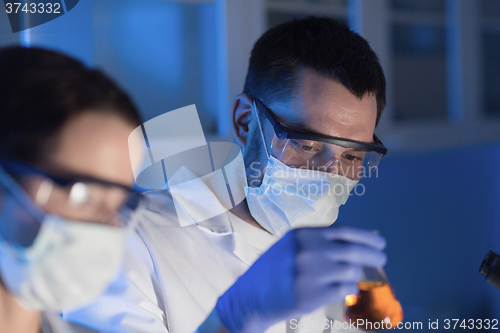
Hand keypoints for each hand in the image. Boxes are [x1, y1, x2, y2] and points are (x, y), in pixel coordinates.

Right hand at [215, 225, 386, 332]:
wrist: (249, 296)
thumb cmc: (273, 270)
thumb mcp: (291, 246)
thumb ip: (318, 242)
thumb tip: (356, 241)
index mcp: (303, 234)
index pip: (344, 231)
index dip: (366, 236)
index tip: (380, 242)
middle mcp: (307, 250)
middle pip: (353, 249)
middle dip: (373, 254)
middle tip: (382, 258)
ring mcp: (309, 272)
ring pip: (351, 270)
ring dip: (356, 275)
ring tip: (351, 278)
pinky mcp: (310, 294)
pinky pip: (344, 290)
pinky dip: (349, 290)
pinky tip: (344, 290)